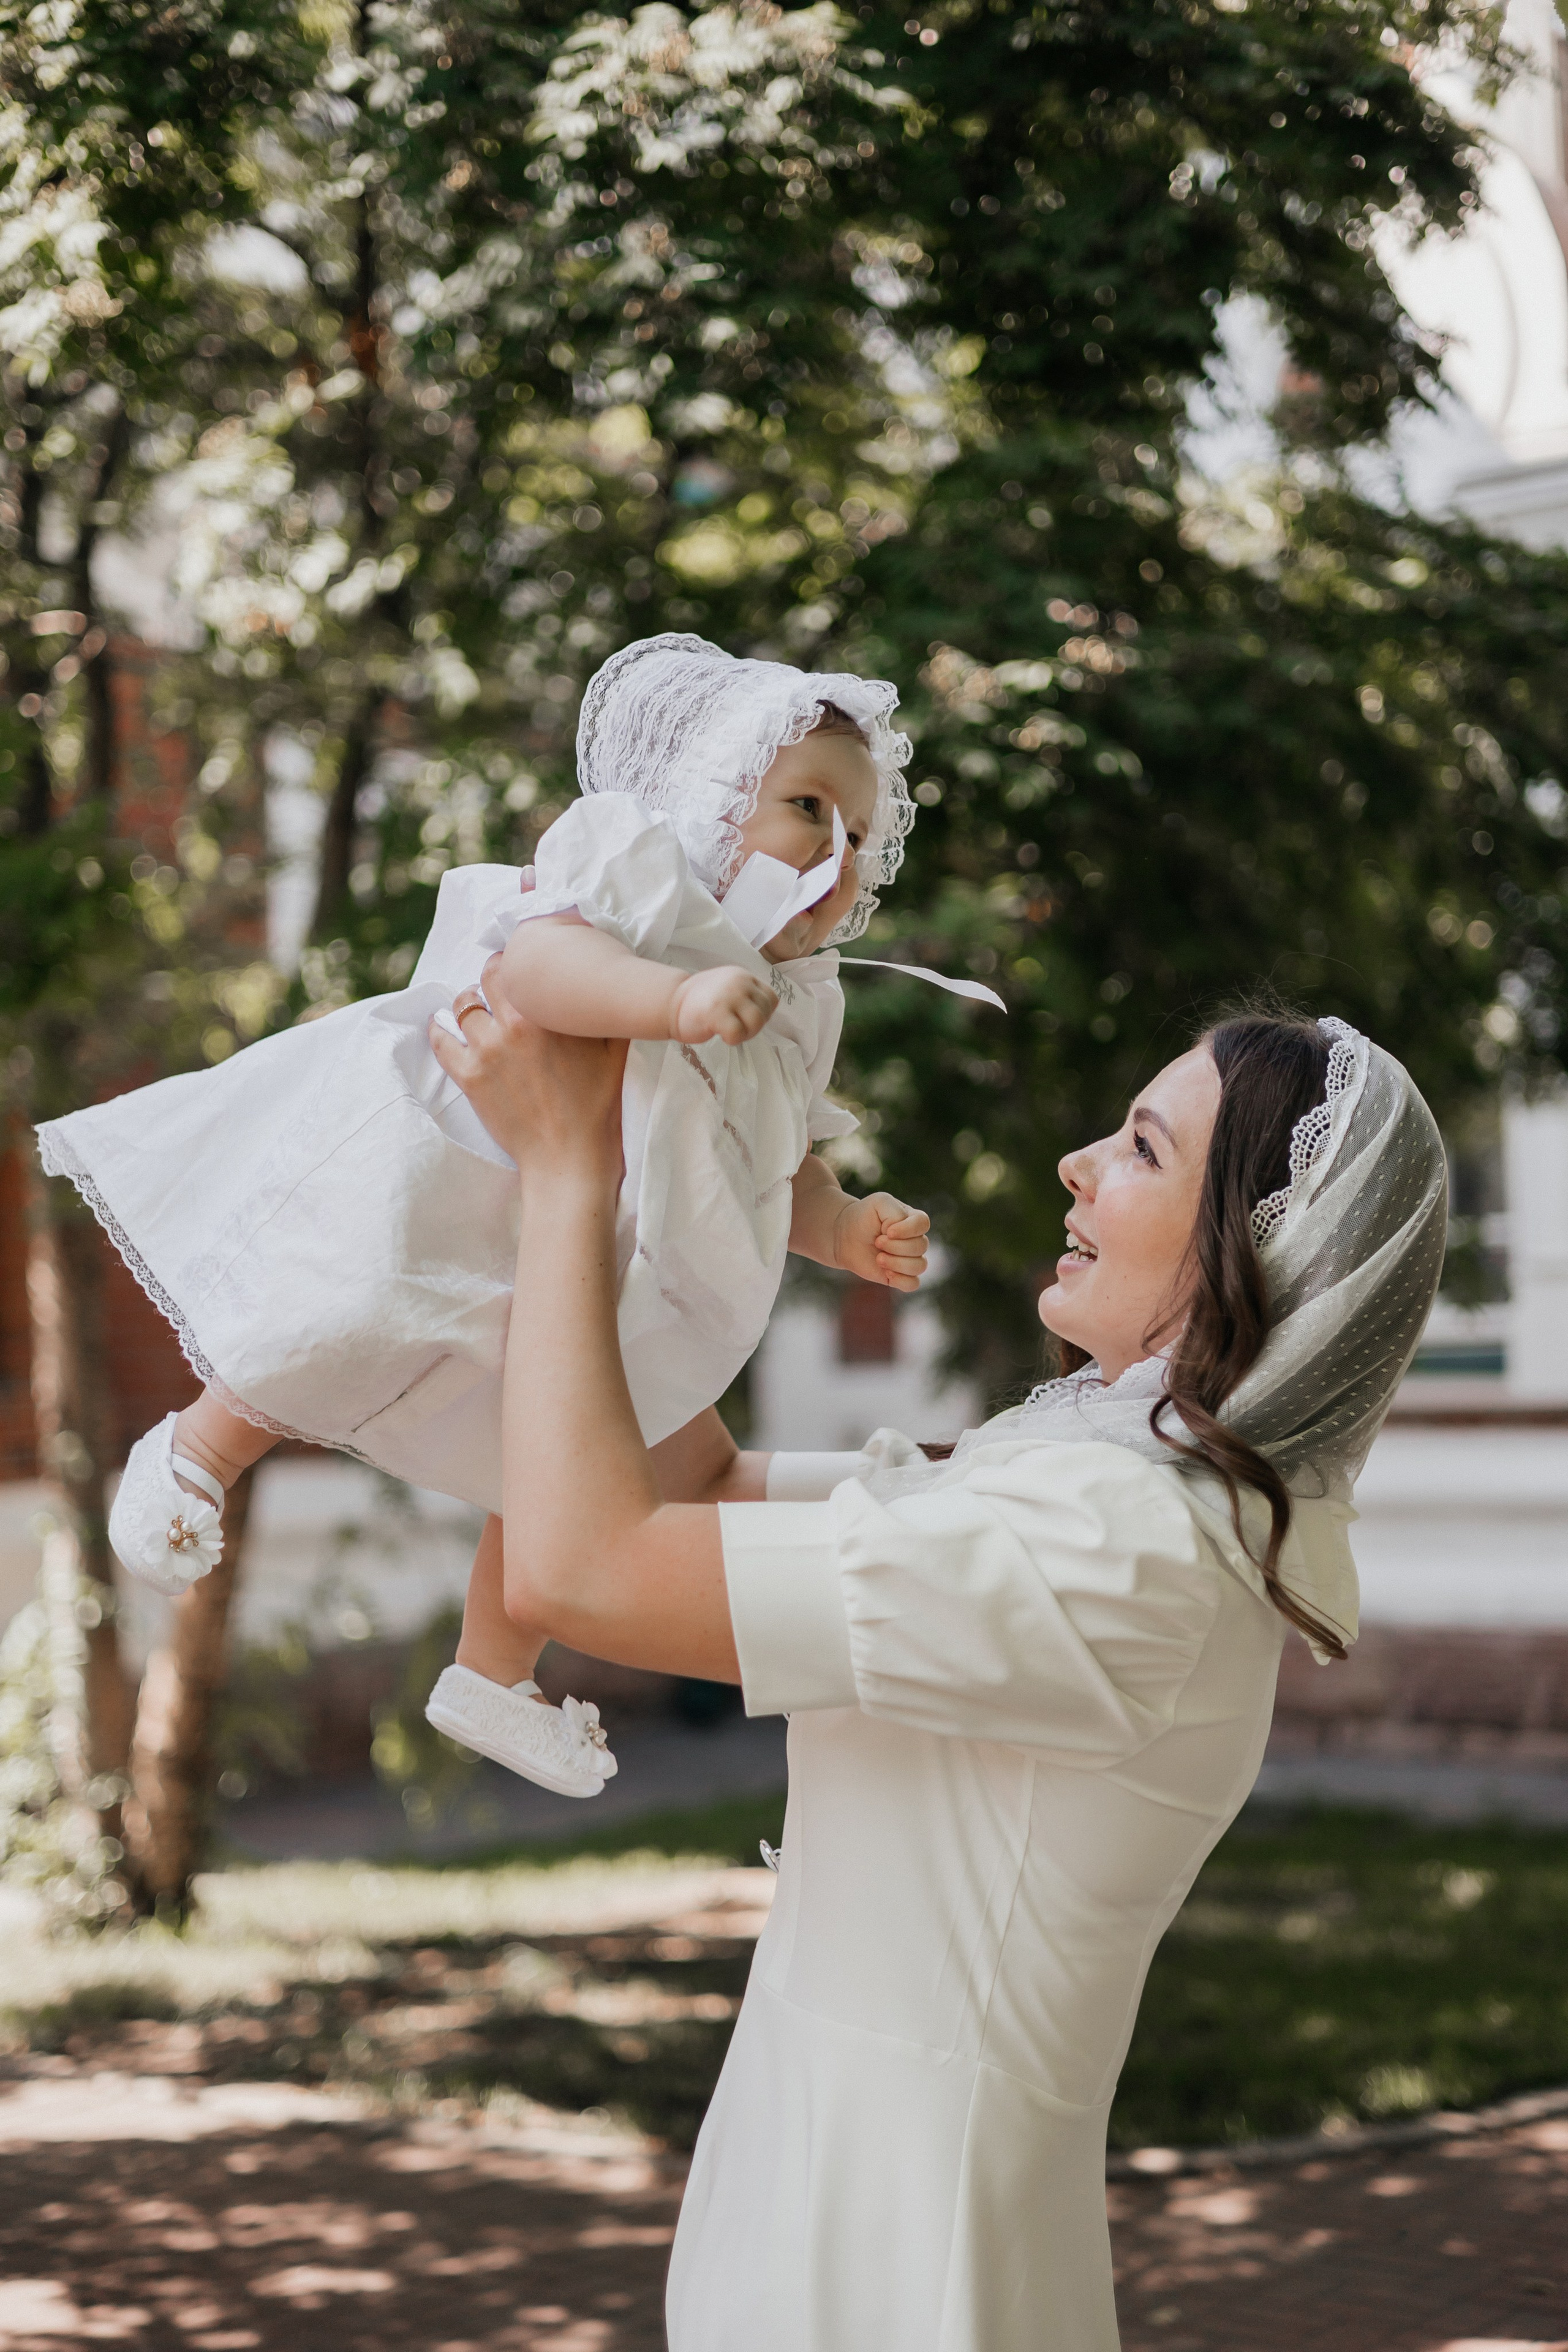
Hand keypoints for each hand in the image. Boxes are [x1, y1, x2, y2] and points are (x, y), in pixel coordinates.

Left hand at [429, 953, 626, 1182]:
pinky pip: (441, 1042)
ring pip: (462, 1006)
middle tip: (501, 982)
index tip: (522, 964)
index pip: (518, 964)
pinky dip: (438, 1029)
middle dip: (492, 975)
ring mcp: (486, 1052)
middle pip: (487, 978)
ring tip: (478, 1007)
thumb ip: (603, 1010)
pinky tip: (442, 1025)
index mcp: (547, 1014)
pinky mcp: (469, 1078)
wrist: (570, 1158)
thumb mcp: (615, 1049)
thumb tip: (604, 981)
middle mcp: (512, 1026)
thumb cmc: (598, 1106)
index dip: (517, 959)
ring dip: (469, 1002)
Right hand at [670, 964, 777, 1045]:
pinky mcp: (716, 1013)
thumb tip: (764, 1014)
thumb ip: (747, 995)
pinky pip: (738, 1033)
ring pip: (756, 1022)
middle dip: (754, 1026)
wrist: (670, 1003)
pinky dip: (732, 1040)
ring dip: (746, 1033)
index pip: (771, 998)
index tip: (745, 1018)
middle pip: (765, 1012)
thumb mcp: (729, 988)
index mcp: (743, 976)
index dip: (763, 1013)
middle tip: (736, 1027)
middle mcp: (739, 982)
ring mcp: (728, 996)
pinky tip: (720, 1034)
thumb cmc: (700, 1001)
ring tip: (730, 1031)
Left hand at [833, 1194, 930, 1292]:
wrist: (845, 1236)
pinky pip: (913, 1284)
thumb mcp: (879, 1203)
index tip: (886, 1231)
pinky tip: (887, 1273)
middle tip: (877, 1241)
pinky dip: (901, 1280)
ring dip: (897, 1263)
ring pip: (919, 1266)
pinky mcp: (901, 1275)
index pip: (923, 1224)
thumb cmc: (863, 1216)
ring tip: (879, 1258)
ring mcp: (909, 1258)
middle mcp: (915, 1239)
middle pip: (920, 1246)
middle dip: (895, 1246)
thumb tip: (901, 1236)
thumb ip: (896, 1212)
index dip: (907, 1230)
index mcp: (913, 1219)